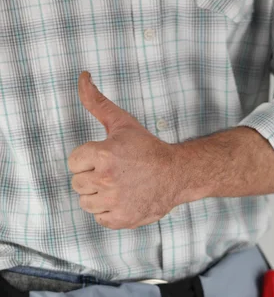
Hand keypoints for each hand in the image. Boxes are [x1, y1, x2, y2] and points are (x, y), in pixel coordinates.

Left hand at [68, 72, 180, 229]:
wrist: (176, 175)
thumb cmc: (147, 148)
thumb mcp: (122, 123)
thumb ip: (97, 102)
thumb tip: (82, 77)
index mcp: (103, 154)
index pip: (74, 163)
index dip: (87, 161)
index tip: (105, 159)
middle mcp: (107, 179)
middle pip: (77, 184)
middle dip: (92, 179)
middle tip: (114, 174)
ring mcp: (115, 201)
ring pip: (86, 203)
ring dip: (98, 197)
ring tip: (117, 188)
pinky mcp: (122, 219)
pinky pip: (100, 218)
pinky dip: (108, 212)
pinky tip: (122, 201)